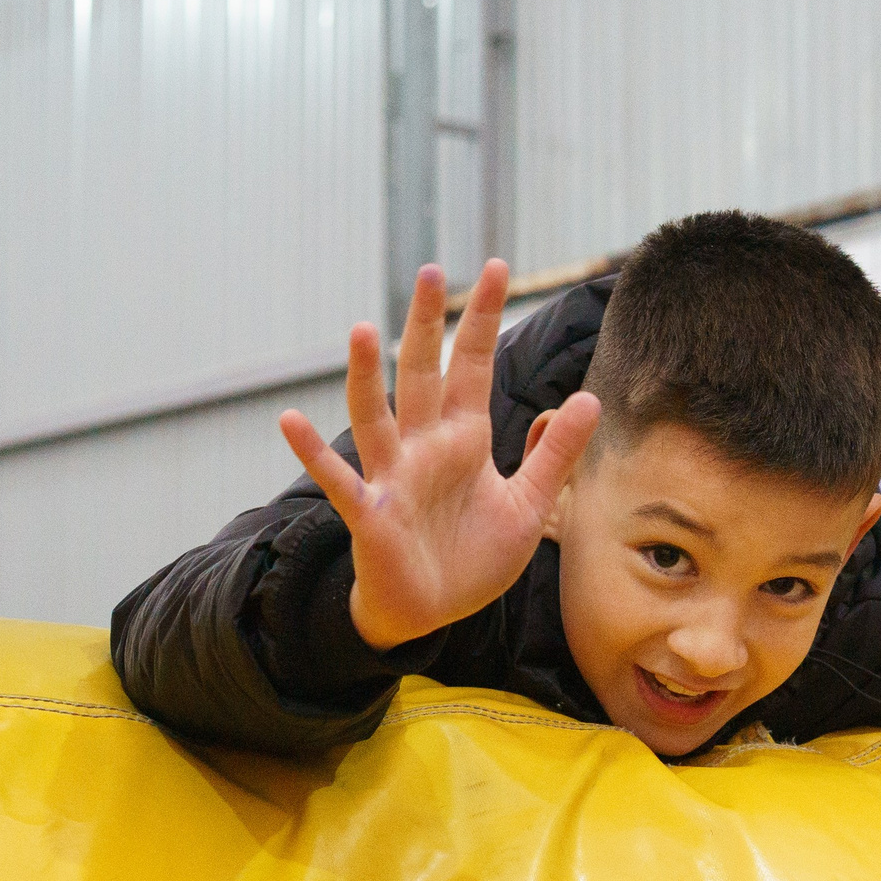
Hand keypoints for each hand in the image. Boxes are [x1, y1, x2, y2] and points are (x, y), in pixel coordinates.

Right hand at [279, 260, 599, 649]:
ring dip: (366, 375)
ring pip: (376, 415)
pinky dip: (313, 453)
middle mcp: (425, 447)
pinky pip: (339, 479)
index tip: (493, 268)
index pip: (474, 367)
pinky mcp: (371, 513)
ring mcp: (394, 476)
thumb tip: (589, 399)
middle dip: (428, 326)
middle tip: (432, 271)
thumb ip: (555, 453)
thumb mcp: (530, 505)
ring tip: (363, 330)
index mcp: (464, 439)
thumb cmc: (473, 557)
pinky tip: (291, 421)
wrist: (434, 612)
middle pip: (424, 374)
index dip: (482, 320)